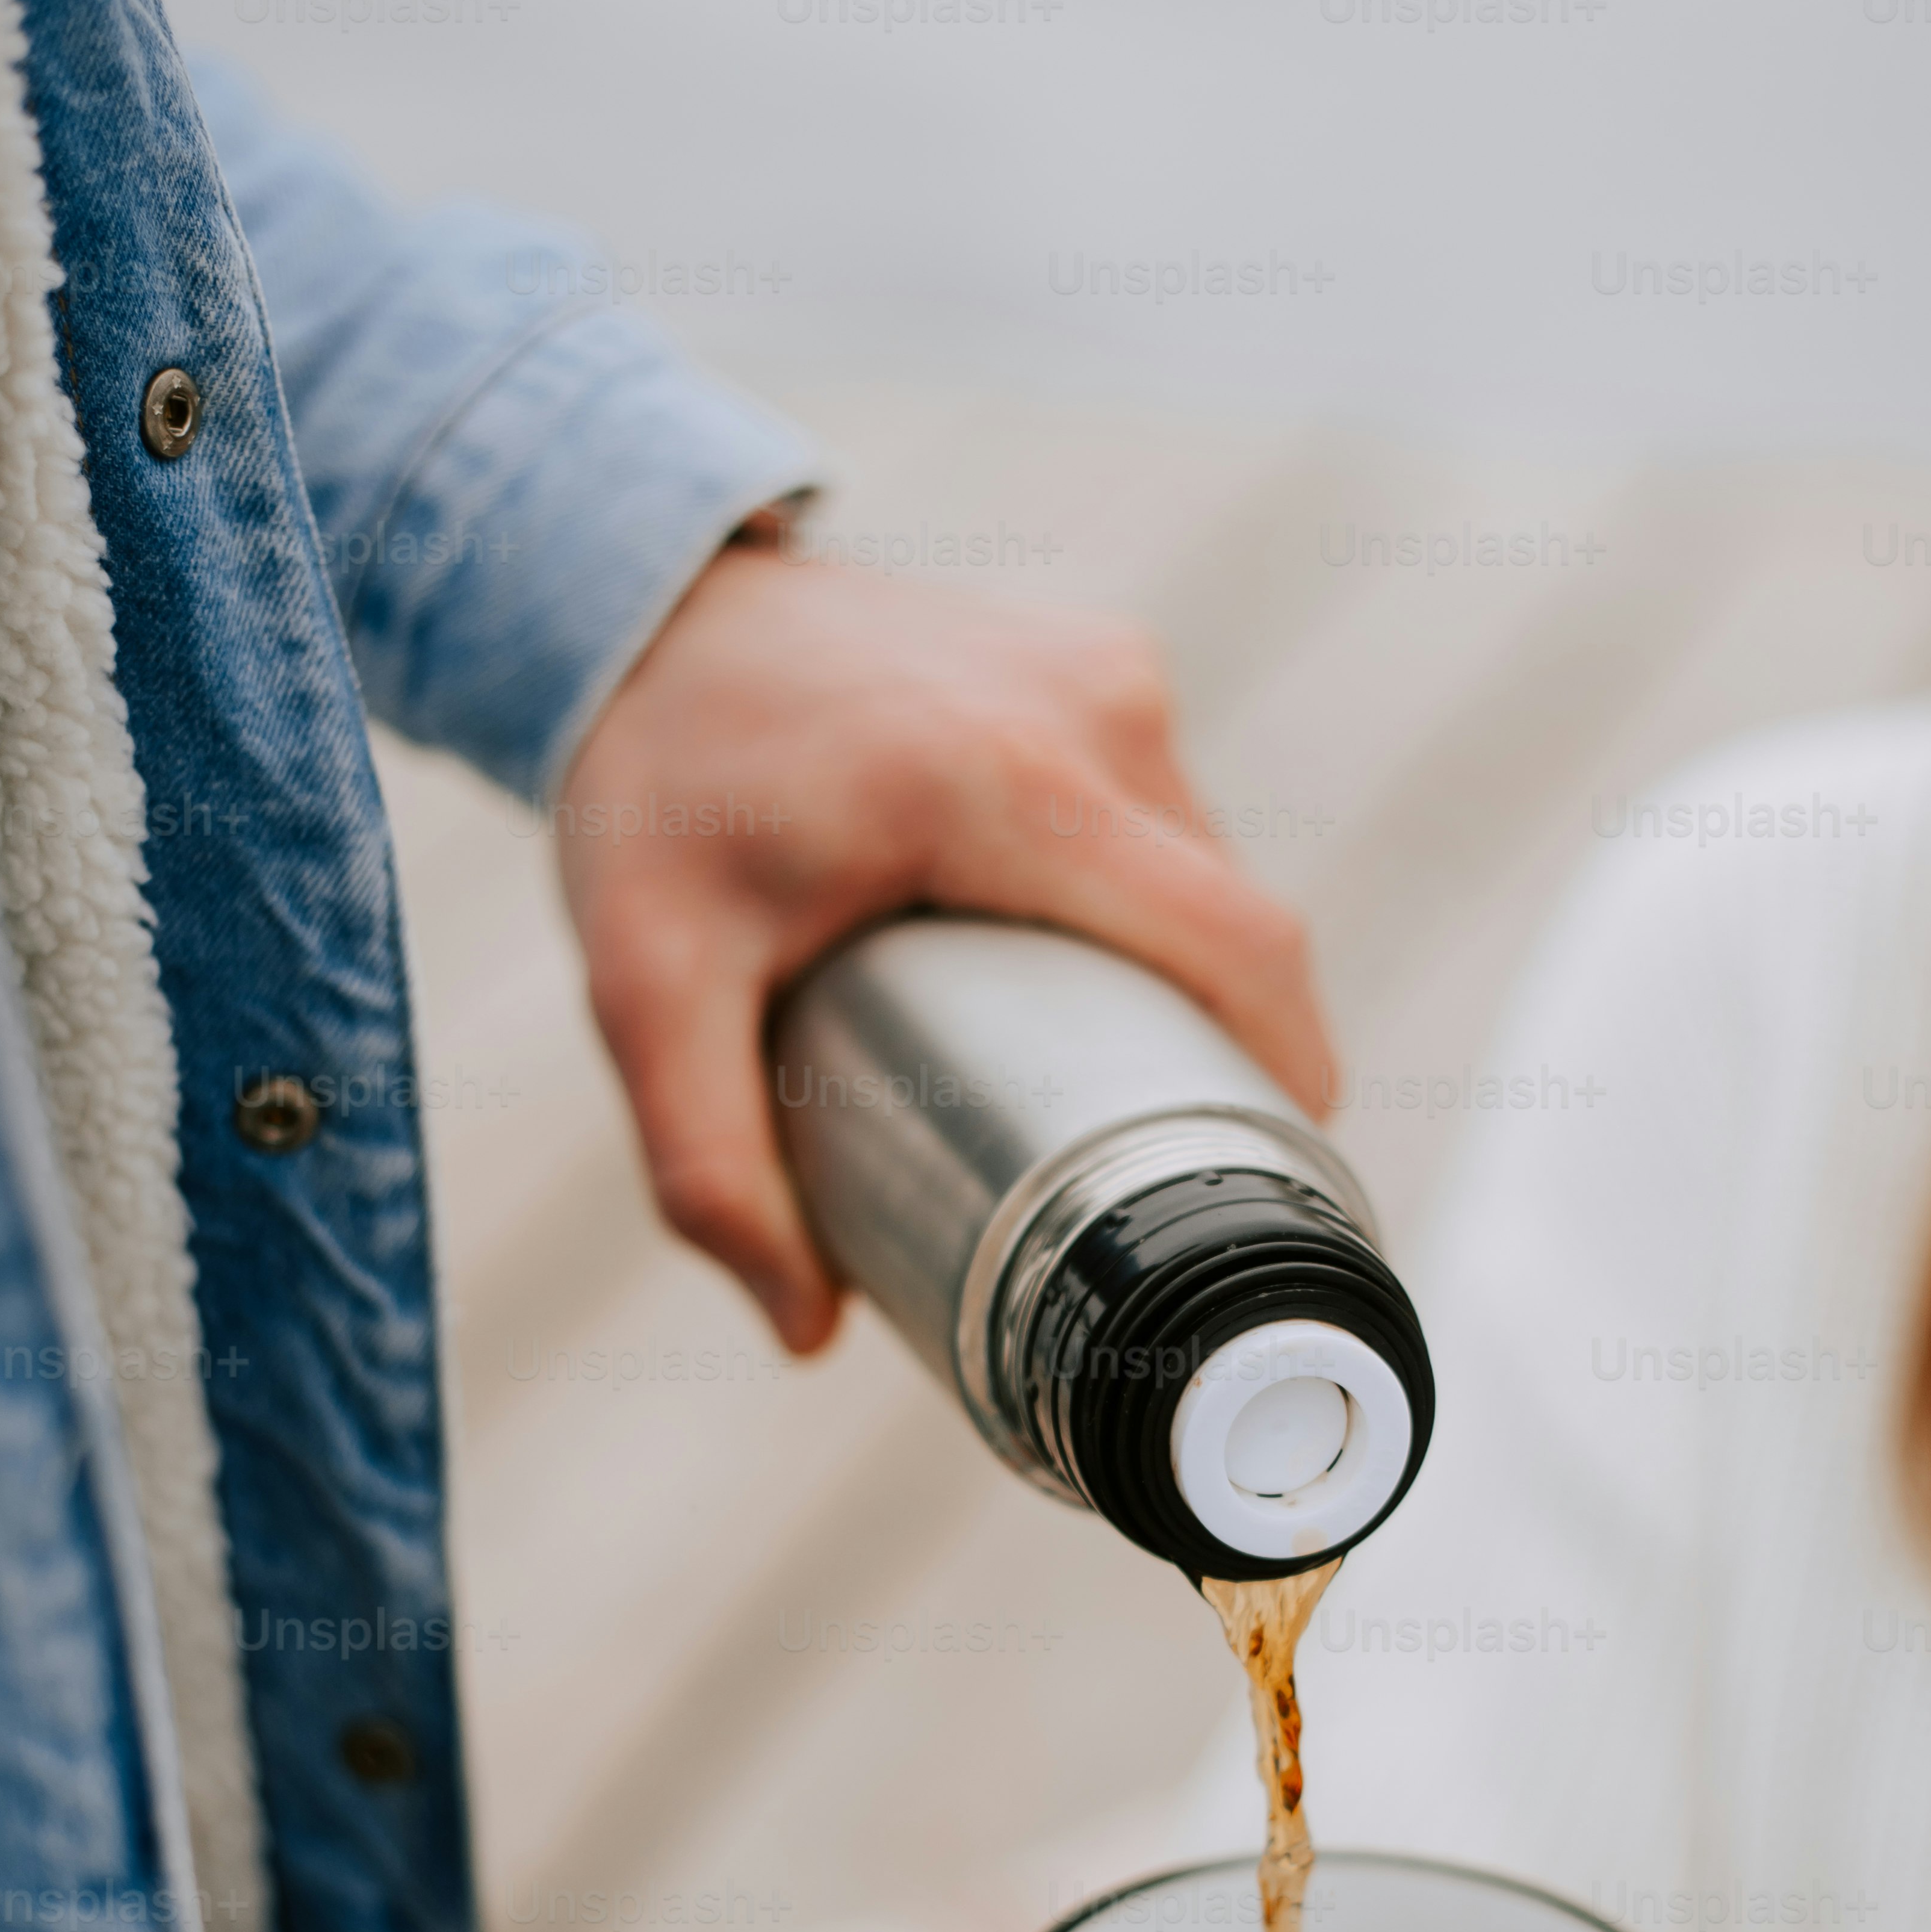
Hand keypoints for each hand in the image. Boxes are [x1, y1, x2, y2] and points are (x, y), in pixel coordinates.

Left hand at [553, 544, 1333, 1348]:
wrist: (642, 601)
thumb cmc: (654, 792)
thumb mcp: (645, 986)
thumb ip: (707, 1163)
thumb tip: (809, 1330)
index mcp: (1004, 785)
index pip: (1238, 945)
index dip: (1288, 1073)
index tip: (1278, 1180)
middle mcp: (1088, 709)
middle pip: (1234, 926)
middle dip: (1218, 1053)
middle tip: (1150, 1166)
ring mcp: (1106, 670)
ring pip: (1206, 872)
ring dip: (1176, 976)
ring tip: (1094, 1067)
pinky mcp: (1102, 659)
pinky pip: (1167, 816)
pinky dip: (1144, 903)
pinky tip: (1075, 965)